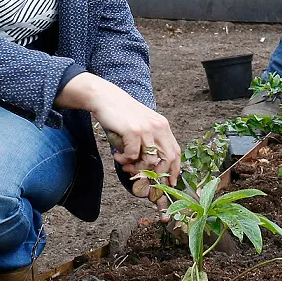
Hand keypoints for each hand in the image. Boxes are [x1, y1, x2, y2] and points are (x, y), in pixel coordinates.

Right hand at [60, 72, 180, 184]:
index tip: (169, 182)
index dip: (174, 170)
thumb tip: (149, 168)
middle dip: (157, 174)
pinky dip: (124, 160)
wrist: (105, 98)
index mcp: (163, 126)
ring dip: (136, 168)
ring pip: (150, 161)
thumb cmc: (121, 114)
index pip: (175, 152)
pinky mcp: (133, 131)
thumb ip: (148, 143)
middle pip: (167, 159)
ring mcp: (147, 129)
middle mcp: (158, 127)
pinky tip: (117, 156)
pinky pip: (132, 155)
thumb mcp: (141, 126)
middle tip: (142, 179)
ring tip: (125, 165)